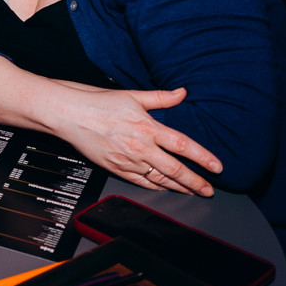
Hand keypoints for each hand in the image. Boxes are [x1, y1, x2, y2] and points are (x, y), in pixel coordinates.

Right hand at [59, 86, 221, 195]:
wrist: (69, 115)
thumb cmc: (97, 103)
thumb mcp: (132, 95)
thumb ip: (160, 98)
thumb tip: (182, 93)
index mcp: (147, 127)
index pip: (183, 145)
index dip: (203, 157)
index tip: (217, 167)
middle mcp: (140, 147)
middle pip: (175, 169)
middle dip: (195, 182)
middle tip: (209, 190)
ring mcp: (127, 160)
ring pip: (159, 179)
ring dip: (178, 187)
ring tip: (192, 192)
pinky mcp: (115, 167)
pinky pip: (140, 182)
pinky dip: (155, 187)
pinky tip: (164, 188)